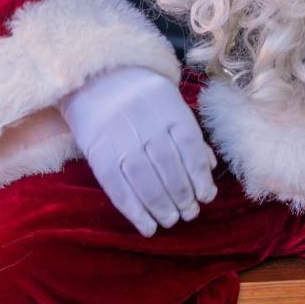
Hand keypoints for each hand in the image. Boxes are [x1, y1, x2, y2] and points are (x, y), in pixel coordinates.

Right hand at [58, 65, 216, 236]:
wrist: (94, 77)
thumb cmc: (140, 91)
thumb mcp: (171, 100)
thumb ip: (190, 132)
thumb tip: (209, 167)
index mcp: (169, 109)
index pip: (190, 147)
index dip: (200, 176)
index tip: (207, 196)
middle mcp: (147, 125)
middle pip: (169, 168)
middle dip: (183, 196)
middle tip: (190, 214)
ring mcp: (121, 140)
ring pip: (145, 181)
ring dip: (161, 207)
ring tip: (172, 220)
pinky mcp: (99, 155)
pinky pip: (118, 188)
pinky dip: (134, 211)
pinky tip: (147, 226)